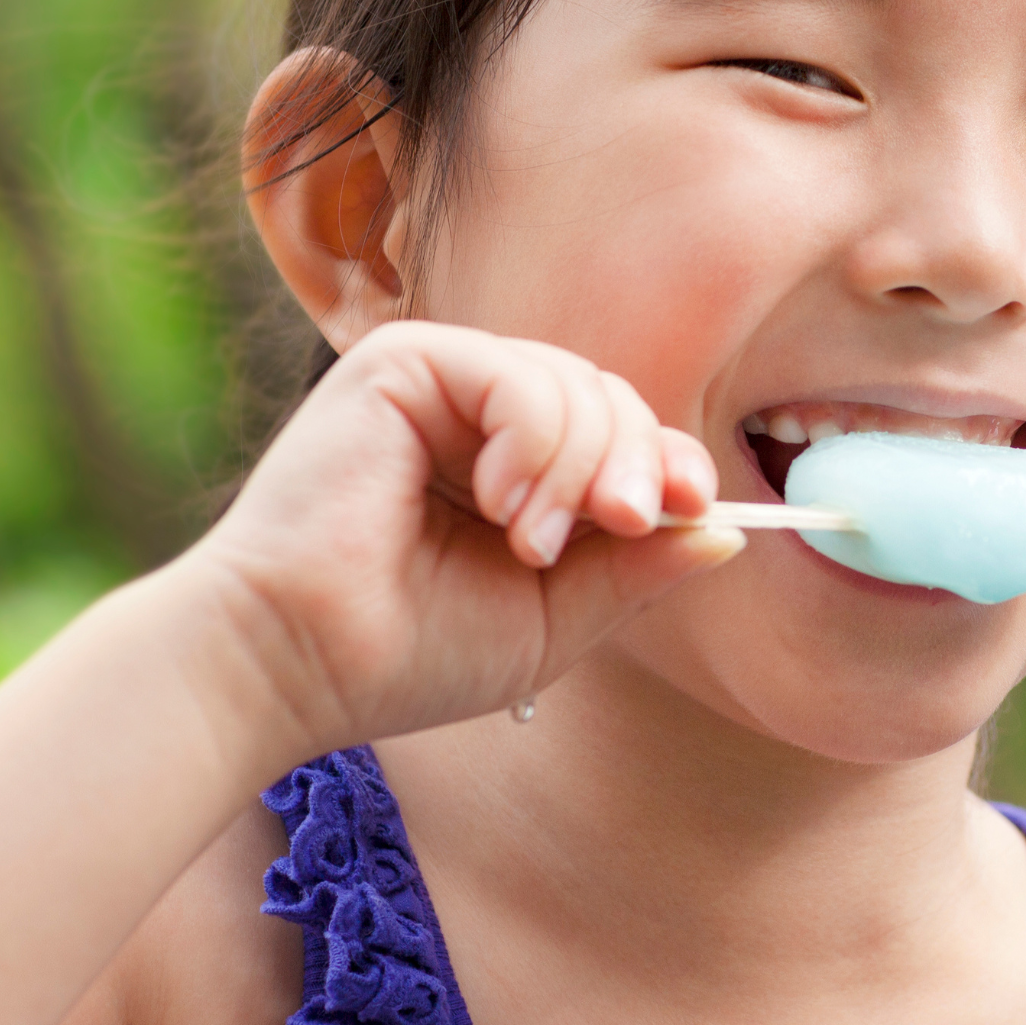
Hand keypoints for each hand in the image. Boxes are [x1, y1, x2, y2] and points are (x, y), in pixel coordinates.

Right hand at [180, 321, 739, 765]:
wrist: (298, 662)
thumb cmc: (407, 654)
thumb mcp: (554, 618)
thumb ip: (634, 572)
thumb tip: (727, 532)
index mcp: (506, 470)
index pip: (617, 438)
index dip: (668, 466)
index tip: (691, 510)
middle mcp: (473, 417)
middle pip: (609, 401)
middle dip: (636, 465)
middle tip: (622, 524)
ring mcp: (438, 383)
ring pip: (574, 385)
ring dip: (579, 469)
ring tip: (526, 542)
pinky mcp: (402, 362)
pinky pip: (518, 374)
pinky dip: (534, 440)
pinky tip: (499, 503)